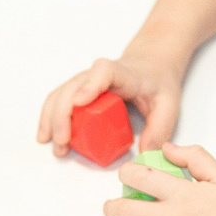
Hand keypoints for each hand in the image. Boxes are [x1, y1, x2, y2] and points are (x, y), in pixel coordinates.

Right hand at [37, 55, 185, 156]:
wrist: (150, 63)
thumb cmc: (158, 82)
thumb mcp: (169, 105)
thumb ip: (160, 129)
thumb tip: (145, 153)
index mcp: (123, 73)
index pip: (104, 72)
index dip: (90, 85)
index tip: (80, 102)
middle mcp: (99, 74)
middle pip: (73, 87)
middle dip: (63, 115)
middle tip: (63, 141)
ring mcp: (85, 80)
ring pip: (61, 93)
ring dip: (52, 118)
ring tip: (53, 144)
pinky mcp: (79, 89)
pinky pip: (58, 99)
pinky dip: (50, 116)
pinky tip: (46, 135)